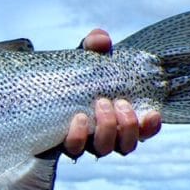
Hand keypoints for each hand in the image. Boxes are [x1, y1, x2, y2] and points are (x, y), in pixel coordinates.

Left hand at [63, 29, 162, 157]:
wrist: (37, 86)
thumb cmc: (70, 74)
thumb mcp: (84, 58)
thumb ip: (94, 46)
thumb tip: (102, 39)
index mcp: (118, 118)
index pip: (143, 132)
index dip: (150, 127)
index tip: (152, 113)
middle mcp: (104, 136)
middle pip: (125, 146)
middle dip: (127, 126)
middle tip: (117, 102)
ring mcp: (84, 143)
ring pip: (103, 150)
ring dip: (107, 130)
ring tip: (101, 104)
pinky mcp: (62, 144)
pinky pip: (74, 149)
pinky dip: (79, 136)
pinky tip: (79, 118)